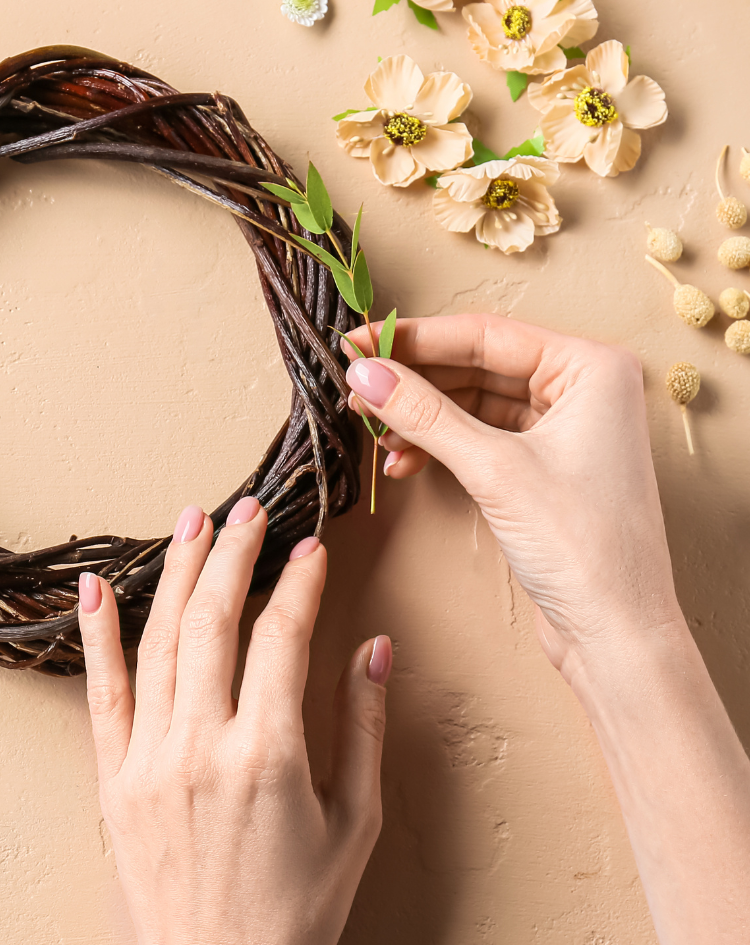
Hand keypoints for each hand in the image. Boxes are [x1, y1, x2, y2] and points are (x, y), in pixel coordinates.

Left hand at [77, 496, 391, 944]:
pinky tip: (96, 586)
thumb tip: (374, 647)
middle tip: (248, 511)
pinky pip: (102, 694)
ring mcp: (148, 760)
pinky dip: (97, 635)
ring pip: (160, 642)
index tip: (311, 549)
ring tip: (192, 523)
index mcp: (269, 756)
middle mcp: (202, 746)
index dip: (299, 584)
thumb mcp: (355, 823)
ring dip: (176, 574)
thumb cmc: (297, 909)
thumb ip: (365, 727)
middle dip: (235, 553)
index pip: (281, 638)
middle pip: (215, 620)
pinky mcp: (112, 780)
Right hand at [343, 315, 749, 943]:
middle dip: (413, 380)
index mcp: (591, 368)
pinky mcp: (540, 464)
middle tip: (356, 385)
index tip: (357, 342)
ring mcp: (561, 428)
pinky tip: (402, 461)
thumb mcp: (494, 469)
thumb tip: (365, 374)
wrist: (615, 635)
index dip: (414, 339)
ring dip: (421, 416)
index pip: (486, 336)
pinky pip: (478, 436)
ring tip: (373, 428)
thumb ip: (425, 414)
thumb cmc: (583, 548)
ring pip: (472, 402)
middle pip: (476, 365)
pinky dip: (438, 445)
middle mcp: (581, 389)